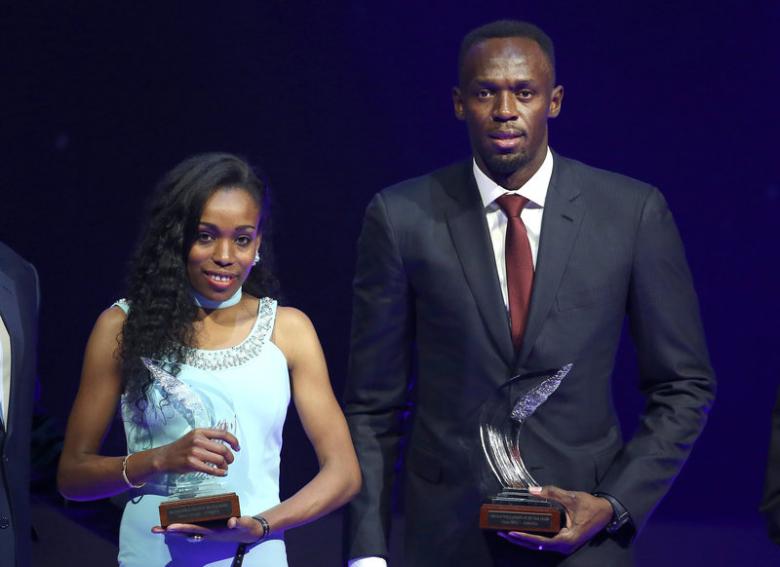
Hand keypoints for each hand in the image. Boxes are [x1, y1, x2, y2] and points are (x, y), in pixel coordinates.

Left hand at [152, 516, 262, 543]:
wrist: (249, 532)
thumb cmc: (246, 527)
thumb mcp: (244, 524)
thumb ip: (238, 522)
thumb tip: (232, 522)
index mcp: (213, 531)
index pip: (195, 528)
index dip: (182, 527)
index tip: (169, 526)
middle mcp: (207, 532)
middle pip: (186, 531)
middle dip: (170, 530)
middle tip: (155, 529)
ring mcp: (207, 530)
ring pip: (187, 529)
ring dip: (173, 528)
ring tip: (159, 527)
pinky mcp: (209, 527)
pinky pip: (193, 526)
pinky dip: (183, 525)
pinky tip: (174, 522)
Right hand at [153, 428, 239, 475]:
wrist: (164, 457)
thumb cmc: (181, 448)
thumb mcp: (194, 436)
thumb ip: (209, 438)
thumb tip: (227, 443)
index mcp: (200, 431)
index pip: (223, 434)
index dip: (233, 441)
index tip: (237, 447)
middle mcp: (198, 440)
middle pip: (223, 448)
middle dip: (230, 456)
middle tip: (230, 461)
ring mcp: (194, 452)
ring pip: (219, 459)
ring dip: (225, 465)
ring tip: (225, 468)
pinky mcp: (191, 463)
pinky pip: (211, 469)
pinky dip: (219, 472)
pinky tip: (222, 473)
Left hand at [498, 485, 612, 554]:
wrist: (607, 512)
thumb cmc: (591, 507)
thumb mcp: (572, 498)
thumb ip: (552, 493)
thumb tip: (533, 490)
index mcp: (568, 539)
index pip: (542, 542)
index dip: (526, 538)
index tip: (512, 532)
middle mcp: (564, 545)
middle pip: (537, 546)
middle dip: (519, 540)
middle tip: (501, 532)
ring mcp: (563, 544)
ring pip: (539, 545)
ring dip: (523, 540)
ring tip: (506, 533)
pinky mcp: (563, 541)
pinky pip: (544, 541)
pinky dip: (532, 537)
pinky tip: (521, 532)